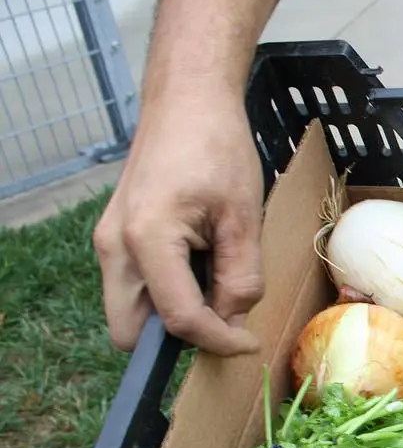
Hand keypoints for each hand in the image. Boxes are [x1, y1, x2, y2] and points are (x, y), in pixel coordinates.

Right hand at [94, 93, 264, 354]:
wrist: (186, 103)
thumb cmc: (217, 148)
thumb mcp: (244, 218)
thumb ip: (240, 278)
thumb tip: (233, 324)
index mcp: (145, 240)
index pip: (178, 320)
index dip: (218, 341)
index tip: (248, 344)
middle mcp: (113, 248)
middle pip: (132, 333)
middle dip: (177, 339)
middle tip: (223, 319)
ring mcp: (108, 243)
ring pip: (131, 313)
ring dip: (171, 315)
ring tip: (215, 282)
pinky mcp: (115, 239)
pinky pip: (135, 288)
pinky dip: (166, 294)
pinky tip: (201, 267)